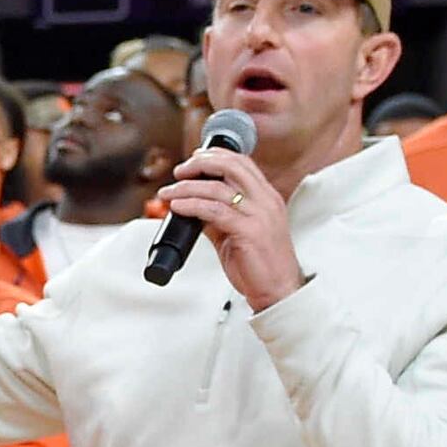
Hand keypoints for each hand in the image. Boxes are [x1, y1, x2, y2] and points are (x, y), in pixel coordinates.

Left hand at [154, 142, 301, 307]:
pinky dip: (192, 205)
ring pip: (218, 188)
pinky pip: (215, 211)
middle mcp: (266, 201)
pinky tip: (178, 207)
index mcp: (267, 197)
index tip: (194, 158)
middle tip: (179, 171)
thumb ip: (218, 217)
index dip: (216, 155)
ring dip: (187, 187)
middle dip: (200, 163)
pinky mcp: (250, 232)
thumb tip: (192, 207)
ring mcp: (260, 215)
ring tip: (168, 193)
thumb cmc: (260, 265)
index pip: (242, 163)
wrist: (278, 291)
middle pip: (232, 165)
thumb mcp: (238, 233)